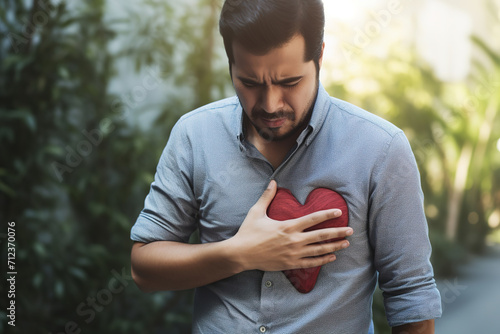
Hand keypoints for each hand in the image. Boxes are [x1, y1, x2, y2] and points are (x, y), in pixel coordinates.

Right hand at [228, 180, 352, 271]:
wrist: (241, 254)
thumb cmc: (248, 232)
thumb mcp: (256, 212)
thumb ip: (267, 196)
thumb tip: (273, 181)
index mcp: (288, 226)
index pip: (312, 219)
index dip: (327, 215)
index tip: (339, 212)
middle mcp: (294, 240)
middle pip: (321, 236)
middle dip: (338, 232)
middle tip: (351, 231)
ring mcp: (293, 253)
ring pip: (319, 250)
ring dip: (334, 246)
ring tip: (346, 244)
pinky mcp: (290, 264)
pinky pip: (311, 263)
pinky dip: (323, 260)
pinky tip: (331, 257)